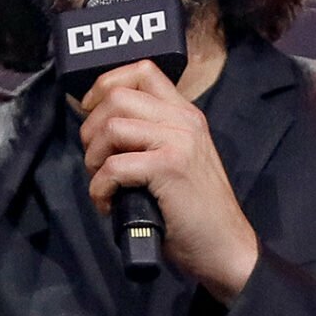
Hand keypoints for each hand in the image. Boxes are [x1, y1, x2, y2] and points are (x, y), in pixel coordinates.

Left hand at [78, 60, 259, 302]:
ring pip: (112, 127)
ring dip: (93, 158)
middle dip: (91, 128)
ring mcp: (178, 141)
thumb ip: (150, 136)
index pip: (142, 70)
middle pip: (117, 96)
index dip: (105, 85)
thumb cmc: (195, 210)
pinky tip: (108, 204)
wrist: (225, 246)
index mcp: (185, 113)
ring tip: (102, 182)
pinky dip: (100, 188)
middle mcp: (183, 119)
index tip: (91, 112)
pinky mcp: (169, 167)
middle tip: (95, 160)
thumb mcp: (178, 159)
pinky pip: (114, 166)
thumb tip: (100, 127)